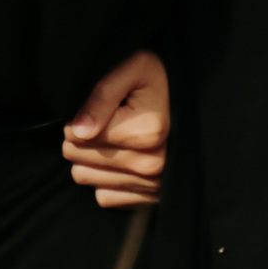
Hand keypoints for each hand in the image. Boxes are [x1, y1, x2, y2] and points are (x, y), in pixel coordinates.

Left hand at [62, 49, 168, 207]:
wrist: (192, 102)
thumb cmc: (159, 80)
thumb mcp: (134, 70)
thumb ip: (103, 95)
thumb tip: (78, 131)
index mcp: (145, 133)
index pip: (77, 136)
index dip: (75, 120)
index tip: (91, 111)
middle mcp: (151, 165)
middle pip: (79, 159)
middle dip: (79, 140)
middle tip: (97, 123)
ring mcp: (152, 186)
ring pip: (86, 179)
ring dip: (87, 161)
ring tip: (106, 140)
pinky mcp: (151, 198)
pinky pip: (104, 197)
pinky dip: (103, 180)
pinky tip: (115, 160)